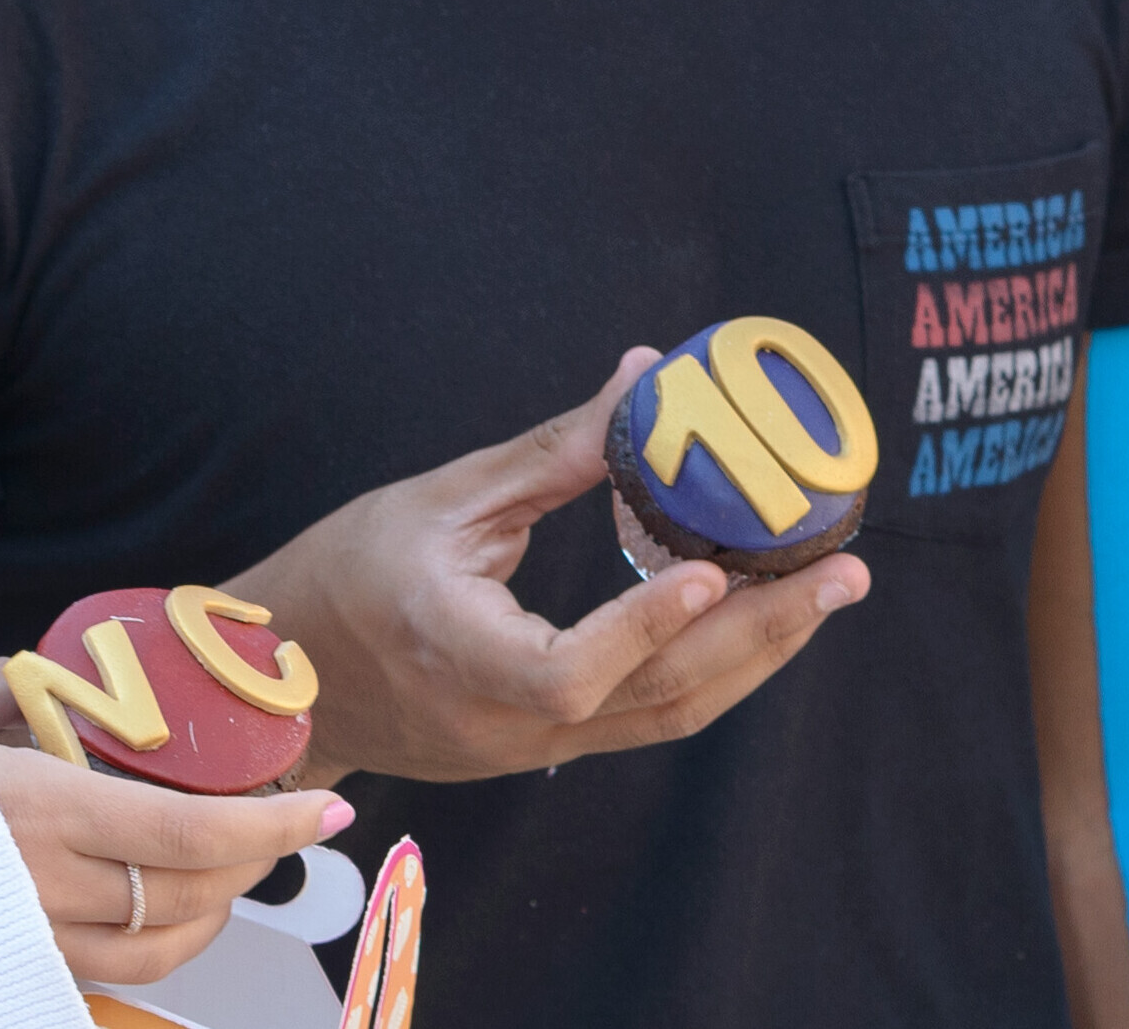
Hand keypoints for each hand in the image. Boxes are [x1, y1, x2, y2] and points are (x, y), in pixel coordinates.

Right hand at [0, 658, 349, 987]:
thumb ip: (13, 686)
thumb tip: (68, 678)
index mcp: (34, 810)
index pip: (192, 837)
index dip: (276, 828)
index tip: (330, 806)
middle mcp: (32, 889)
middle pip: (187, 902)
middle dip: (254, 869)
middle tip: (284, 828)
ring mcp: (12, 939)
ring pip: (151, 955)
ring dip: (210, 918)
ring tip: (230, 872)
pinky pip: (95, 975)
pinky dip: (147, 948)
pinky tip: (157, 910)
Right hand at [220, 347, 868, 787]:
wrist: (285, 681)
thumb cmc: (347, 574)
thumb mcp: (439, 501)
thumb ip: (552, 452)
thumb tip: (645, 376)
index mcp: (461, 658)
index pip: (568, 669)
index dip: (643, 628)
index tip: (710, 569)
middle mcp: (505, 725)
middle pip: (655, 700)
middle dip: (760, 635)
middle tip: (843, 575)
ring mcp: (529, 750)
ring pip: (665, 718)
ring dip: (756, 656)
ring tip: (827, 593)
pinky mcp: (543, 748)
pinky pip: (646, 718)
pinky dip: (711, 669)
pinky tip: (761, 622)